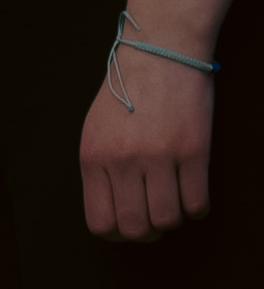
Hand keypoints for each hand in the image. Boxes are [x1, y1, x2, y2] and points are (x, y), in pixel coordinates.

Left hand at [85, 53, 217, 245]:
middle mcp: (121, 161)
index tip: (129, 225)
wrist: (160, 54)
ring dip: (173, 220)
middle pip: (134, 228)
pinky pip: (196, 203)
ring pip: (167, 219)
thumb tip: (112, 210)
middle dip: (146, 234)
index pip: (100, 222)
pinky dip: (196, 208)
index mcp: (92, 158)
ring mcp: (158, 157)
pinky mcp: (193, 150)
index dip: (117, 234)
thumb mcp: (95, 131)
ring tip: (173, 204)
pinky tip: (193, 195)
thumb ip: (99, 170)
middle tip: (155, 221)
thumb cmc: (127, 93)